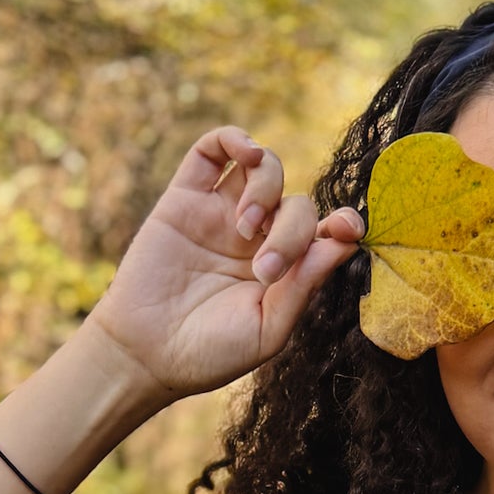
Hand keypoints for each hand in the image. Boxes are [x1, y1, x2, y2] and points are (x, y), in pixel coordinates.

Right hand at [84, 124, 363, 403]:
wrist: (147, 354)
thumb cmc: (210, 353)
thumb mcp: (267, 330)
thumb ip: (303, 286)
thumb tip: (345, 243)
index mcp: (286, 271)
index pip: (325, 233)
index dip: (342, 223)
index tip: (346, 228)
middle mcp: (260, 238)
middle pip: (298, 205)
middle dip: (291, 231)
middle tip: (264, 269)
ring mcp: (224, 215)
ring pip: (265, 168)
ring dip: (266, 188)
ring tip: (244, 228)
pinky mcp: (186, 197)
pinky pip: (213, 149)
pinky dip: (234, 139)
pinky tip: (245, 152)